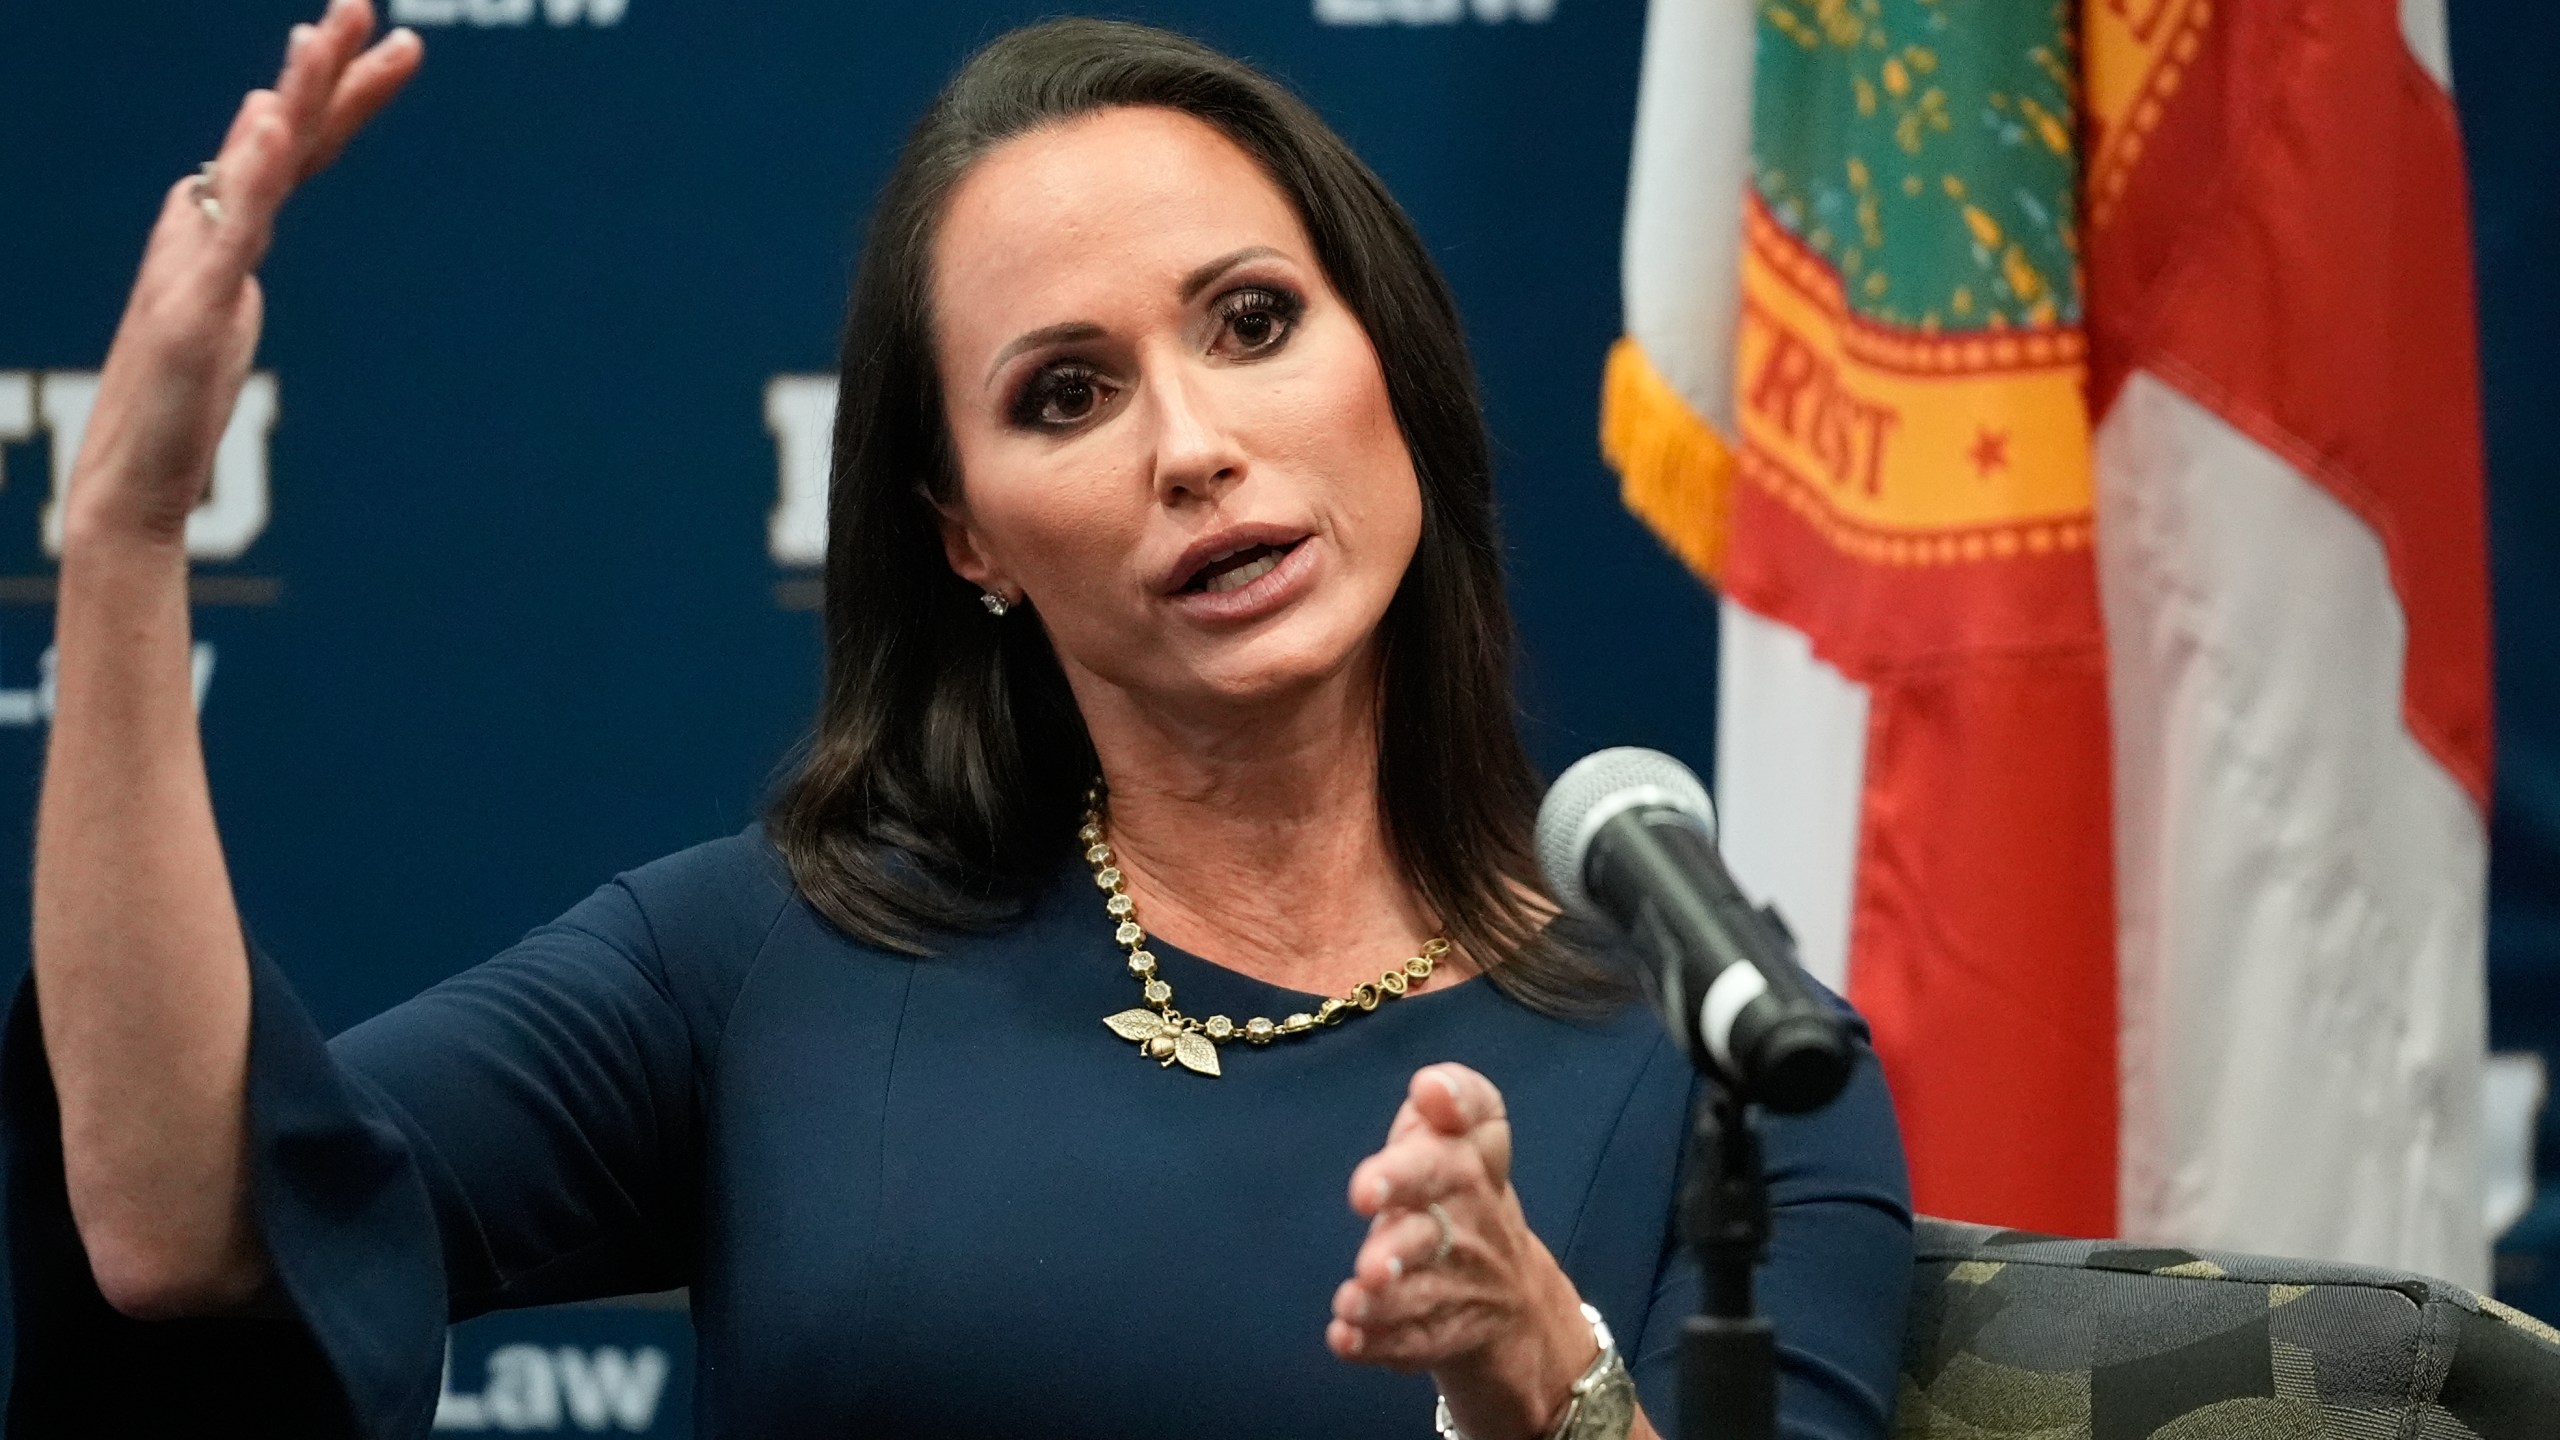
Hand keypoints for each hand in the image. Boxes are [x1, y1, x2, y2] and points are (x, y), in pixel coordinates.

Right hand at [65, 0, 418, 549]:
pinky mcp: (189, 311)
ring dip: (289, 100)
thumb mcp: (218, 299)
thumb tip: (237, 159)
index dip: (345, 94)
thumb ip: (235, 232)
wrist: (128, 479)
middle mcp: (207, 234)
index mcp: (228, 232)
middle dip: (323, 68)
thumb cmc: (177, 400)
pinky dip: (250, 177)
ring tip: (320, 37)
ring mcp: (197, 269)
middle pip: (281, 141)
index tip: (399, 42)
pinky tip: (270, 122)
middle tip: (363, 0)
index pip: (304, 149)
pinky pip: (227, 234)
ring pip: (255, 171)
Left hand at [1329, 1063, 1601, 1439]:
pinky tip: (1345, 1338)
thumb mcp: (1450, 1150)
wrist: (1517, 1311)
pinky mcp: (1452, 1334)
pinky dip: (1381, 1342)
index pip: (1484, 1117)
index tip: (1428, 1092)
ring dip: (1390, 1292)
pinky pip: (1418, 1341)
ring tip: (1353, 1298)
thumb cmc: (1458, 1209)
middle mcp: (1477, 1214)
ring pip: (1429, 1284)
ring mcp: (1469, 1280)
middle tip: (1364, 1203)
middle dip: (1405, 1205)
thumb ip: (1438, 1110)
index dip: (1461, 1099)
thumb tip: (1429, 1085)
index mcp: (1475, 1160)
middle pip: (1447, 1201)